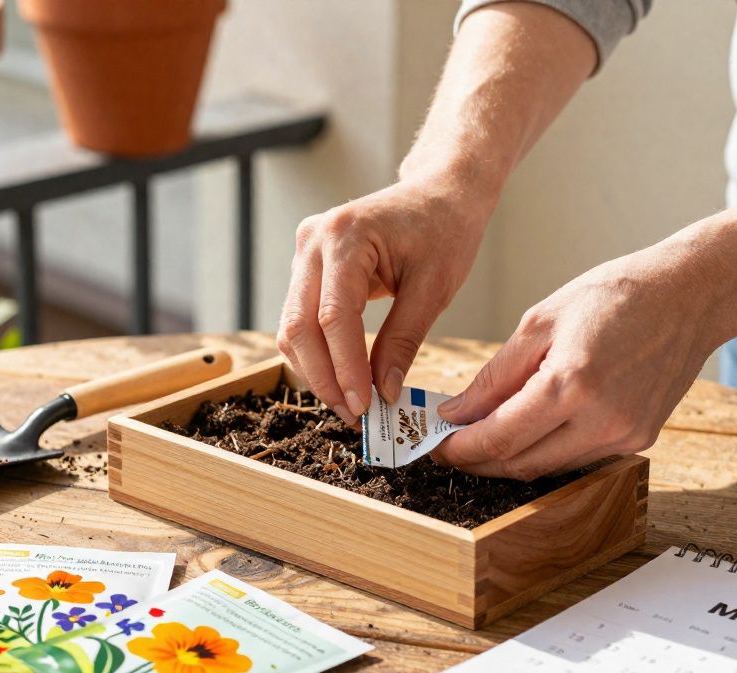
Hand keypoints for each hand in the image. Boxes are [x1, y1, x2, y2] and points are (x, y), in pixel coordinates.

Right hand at [277, 177, 488, 423]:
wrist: (439, 193)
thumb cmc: (444, 230)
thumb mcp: (433, 288)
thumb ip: (404, 341)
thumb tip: (385, 393)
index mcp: (345, 236)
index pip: (333, 316)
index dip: (345, 368)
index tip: (364, 407)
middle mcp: (313, 241)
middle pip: (299, 325)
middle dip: (324, 378)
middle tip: (353, 415)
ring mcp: (304, 252)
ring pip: (292, 327)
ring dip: (316, 370)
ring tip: (350, 403)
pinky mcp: (307, 266)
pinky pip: (300, 318)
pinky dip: (318, 352)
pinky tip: (342, 378)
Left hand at [433, 241, 727, 479]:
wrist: (690, 295)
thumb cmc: (615, 295)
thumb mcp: (540, 321)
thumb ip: (495, 376)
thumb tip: (456, 413)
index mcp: (572, 384)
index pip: (499, 437)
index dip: (459, 448)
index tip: (433, 444)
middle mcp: (602, 420)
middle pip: (520, 464)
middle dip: (477, 459)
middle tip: (448, 445)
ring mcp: (625, 436)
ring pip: (548, 468)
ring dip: (510, 458)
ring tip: (481, 435)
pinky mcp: (639, 439)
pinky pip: (577, 458)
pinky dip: (545, 450)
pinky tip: (528, 430)